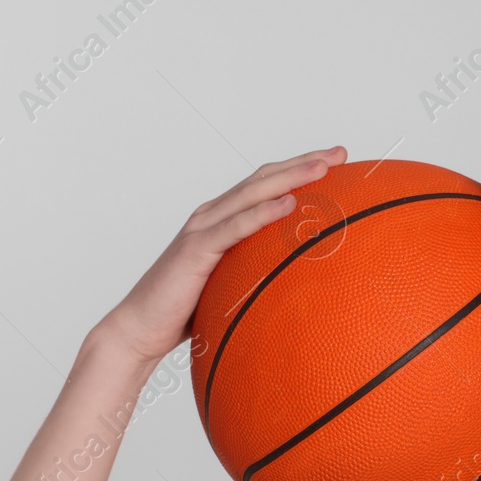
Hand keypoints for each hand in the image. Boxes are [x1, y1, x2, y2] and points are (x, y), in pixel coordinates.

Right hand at [96, 146, 346, 366]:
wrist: (141, 328)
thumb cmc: (186, 310)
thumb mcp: (232, 286)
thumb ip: (257, 273)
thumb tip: (297, 283)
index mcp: (221, 219)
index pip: (265, 185)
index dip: (299, 169)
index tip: (336, 160)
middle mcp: (212, 215)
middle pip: (264, 178)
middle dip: (304, 163)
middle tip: (340, 152)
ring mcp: (202, 229)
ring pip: (252, 194)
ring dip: (289, 178)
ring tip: (322, 168)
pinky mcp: (196, 250)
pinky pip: (234, 228)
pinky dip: (261, 214)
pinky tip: (287, 205)